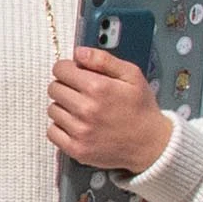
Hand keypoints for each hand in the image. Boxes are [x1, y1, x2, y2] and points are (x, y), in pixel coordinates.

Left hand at [49, 48, 175, 174]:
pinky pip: (52, 132)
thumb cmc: (141, 108)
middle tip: (81, 92)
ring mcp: (79, 131)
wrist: (150, 144)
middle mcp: (85, 109)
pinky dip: (60, 127)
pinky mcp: (75, 149)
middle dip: (65, 86)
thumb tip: (78, 52)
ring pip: (52, 109)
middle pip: (53, 88)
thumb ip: (103, 60)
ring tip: (82, 110)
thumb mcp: (132, 76)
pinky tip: (76, 125)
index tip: (75, 74)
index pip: (60, 70)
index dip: (67, 69)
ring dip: (63, 107)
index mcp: (98, 88)